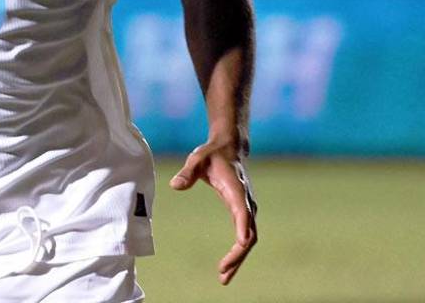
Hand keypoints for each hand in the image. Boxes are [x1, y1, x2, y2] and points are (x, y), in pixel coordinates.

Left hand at [170, 140, 257, 284]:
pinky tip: (228, 265)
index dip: (241, 231)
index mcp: (236, 190)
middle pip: (249, 234)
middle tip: (222, 273)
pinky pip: (246, 235)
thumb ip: (187, 172)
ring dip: (239, 258)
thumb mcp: (197, 159)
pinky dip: (239, 252)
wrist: (231, 147)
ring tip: (224, 277)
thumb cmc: (212, 154)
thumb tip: (175, 185)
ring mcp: (248, 208)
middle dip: (238, 255)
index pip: (243, 213)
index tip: (237, 247)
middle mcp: (246, 201)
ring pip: (249, 238)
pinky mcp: (244, 212)